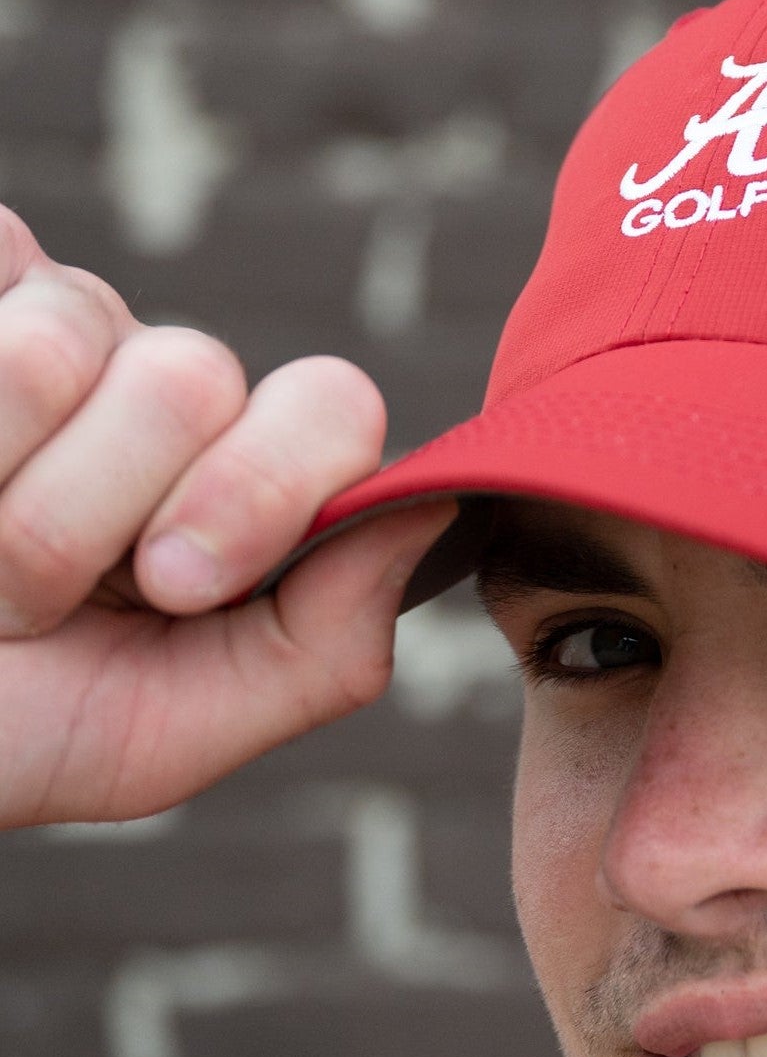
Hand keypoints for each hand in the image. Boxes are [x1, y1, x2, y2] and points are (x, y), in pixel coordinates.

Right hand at [0, 205, 454, 827]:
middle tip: (28, 600)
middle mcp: (154, 385)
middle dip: (93, 515)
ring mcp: (49, 322)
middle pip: (195, 376)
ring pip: (62, 344)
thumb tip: (434, 511)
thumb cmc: (4, 723)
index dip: (260, 489)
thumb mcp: (165, 733)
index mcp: (237, 479)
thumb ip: (322, 650)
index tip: (173, 587)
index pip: (331, 407)